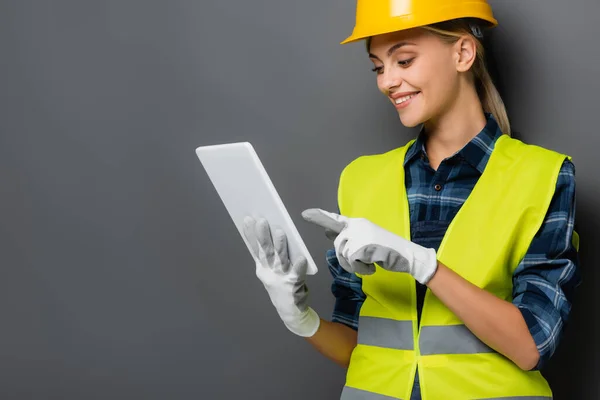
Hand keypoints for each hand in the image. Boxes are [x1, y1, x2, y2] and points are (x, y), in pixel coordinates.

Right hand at [243, 216, 319, 336]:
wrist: (289, 310)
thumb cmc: (280, 285)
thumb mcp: (269, 271)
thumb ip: (268, 253)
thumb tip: (268, 230)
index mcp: (263, 267)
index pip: (255, 248)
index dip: (250, 234)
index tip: (247, 219)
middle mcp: (270, 272)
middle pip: (266, 252)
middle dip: (263, 236)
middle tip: (262, 220)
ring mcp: (282, 277)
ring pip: (280, 259)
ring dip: (280, 246)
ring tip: (280, 232)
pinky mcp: (294, 284)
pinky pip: (297, 273)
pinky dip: (299, 266)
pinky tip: (301, 257)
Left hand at [302, 208, 437, 284]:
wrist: (407, 255)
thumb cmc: (387, 250)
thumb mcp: (366, 241)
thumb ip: (348, 237)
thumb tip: (327, 232)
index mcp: (358, 223)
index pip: (336, 219)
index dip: (320, 217)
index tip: (305, 214)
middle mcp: (357, 225)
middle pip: (337, 245)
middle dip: (346, 259)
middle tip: (362, 262)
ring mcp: (360, 235)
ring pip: (343, 255)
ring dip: (354, 265)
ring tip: (369, 263)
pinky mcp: (362, 246)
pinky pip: (351, 262)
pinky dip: (361, 269)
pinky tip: (372, 266)